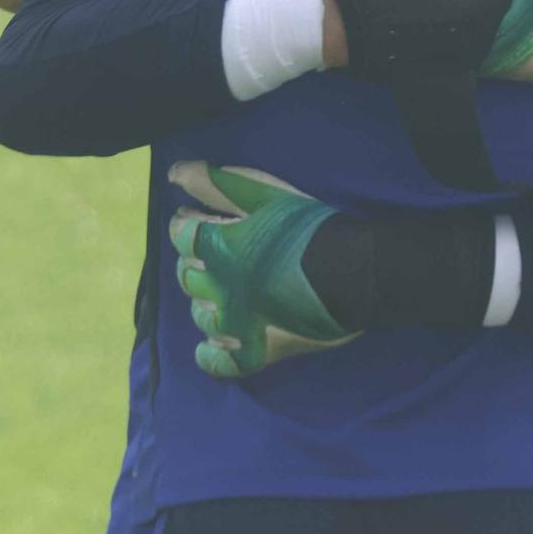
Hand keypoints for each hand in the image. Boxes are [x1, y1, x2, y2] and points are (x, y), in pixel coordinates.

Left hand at [166, 162, 355, 379]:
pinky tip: (220, 342)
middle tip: (222, 256)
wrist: (358, 274)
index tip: (195, 221)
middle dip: (197, 263)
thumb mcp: (268, 196)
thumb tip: (174, 172)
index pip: (181, 236)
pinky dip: (213, 355)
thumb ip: (219, 185)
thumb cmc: (313, 228)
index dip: (186, 226)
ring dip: (208, 303)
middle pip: (188, 277)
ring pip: (201, 316)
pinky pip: (221, 362)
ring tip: (229, 293)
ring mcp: (236, 325)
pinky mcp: (257, 352)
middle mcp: (220, 289)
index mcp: (221, 249)